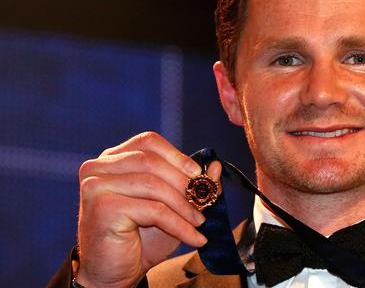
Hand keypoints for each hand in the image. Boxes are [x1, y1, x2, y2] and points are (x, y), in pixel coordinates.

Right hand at [75, 131, 220, 287]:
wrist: (114, 273)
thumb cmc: (141, 237)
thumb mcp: (172, 207)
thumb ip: (192, 185)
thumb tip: (216, 166)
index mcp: (112, 159)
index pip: (148, 142)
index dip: (177, 156)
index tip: (199, 175)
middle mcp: (98, 167)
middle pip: (151, 162)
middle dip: (183, 183)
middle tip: (204, 202)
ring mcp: (96, 186)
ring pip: (153, 185)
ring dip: (184, 206)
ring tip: (200, 223)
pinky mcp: (103, 207)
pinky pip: (153, 210)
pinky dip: (179, 224)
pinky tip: (193, 238)